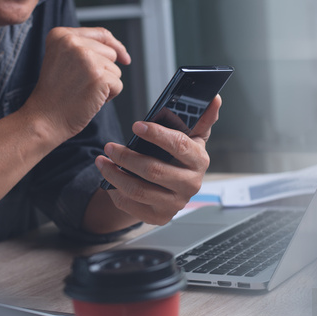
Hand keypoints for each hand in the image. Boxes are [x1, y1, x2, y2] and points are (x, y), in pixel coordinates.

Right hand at [21, 26, 130, 143]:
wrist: (44, 118)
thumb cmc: (55, 95)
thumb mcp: (62, 60)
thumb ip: (84, 48)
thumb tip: (120, 52)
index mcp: (61, 35)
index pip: (101, 34)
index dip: (115, 46)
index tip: (124, 57)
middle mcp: (73, 42)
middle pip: (110, 53)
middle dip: (104, 71)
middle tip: (81, 84)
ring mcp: (86, 58)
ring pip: (116, 70)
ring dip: (106, 85)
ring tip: (83, 92)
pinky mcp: (98, 76)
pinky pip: (118, 85)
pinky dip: (109, 96)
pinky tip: (90, 99)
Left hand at [95, 95, 221, 224]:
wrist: (171, 188)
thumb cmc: (179, 157)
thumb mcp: (191, 136)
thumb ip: (202, 118)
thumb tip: (214, 99)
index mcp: (199, 160)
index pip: (179, 145)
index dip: (157, 135)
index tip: (136, 126)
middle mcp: (190, 184)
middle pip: (154, 170)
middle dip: (127, 157)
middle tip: (109, 147)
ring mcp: (175, 203)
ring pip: (138, 190)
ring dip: (115, 174)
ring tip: (102, 161)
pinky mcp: (159, 216)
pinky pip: (131, 206)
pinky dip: (115, 192)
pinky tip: (108, 180)